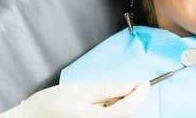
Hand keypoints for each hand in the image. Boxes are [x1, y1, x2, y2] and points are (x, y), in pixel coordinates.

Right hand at [0, 81, 149, 117]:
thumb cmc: (50, 104)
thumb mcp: (79, 90)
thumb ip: (108, 89)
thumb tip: (132, 84)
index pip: (128, 108)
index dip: (140, 94)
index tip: (145, 82)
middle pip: (127, 115)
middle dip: (133, 99)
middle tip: (131, 84)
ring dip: (123, 106)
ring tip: (112, 95)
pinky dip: (114, 112)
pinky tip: (106, 105)